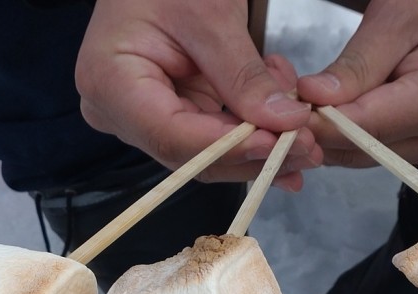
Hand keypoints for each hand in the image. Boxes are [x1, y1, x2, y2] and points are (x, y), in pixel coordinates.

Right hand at [76, 0, 322, 188]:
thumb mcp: (210, 15)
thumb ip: (243, 75)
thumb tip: (285, 123)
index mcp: (110, 83)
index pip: (171, 135)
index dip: (228, 148)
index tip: (278, 143)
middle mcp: (118, 112)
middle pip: (190, 154)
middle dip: (252, 153)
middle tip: (306, 147)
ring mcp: (142, 118)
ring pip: (206, 153)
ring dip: (259, 143)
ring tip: (302, 126)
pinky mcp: (169, 114)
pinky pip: (212, 135)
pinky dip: (250, 128)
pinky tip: (283, 116)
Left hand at [298, 0, 417, 166]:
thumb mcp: (398, 17)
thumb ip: (358, 63)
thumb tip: (314, 98)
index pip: (366, 129)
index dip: (320, 123)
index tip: (285, 108)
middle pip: (360, 150)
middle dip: (318, 129)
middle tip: (284, 101)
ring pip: (359, 156)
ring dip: (327, 134)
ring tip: (303, 100)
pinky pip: (371, 149)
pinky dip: (344, 133)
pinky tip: (329, 107)